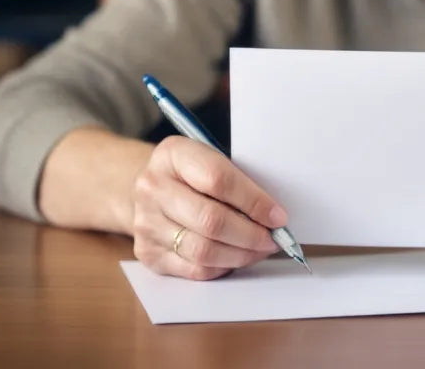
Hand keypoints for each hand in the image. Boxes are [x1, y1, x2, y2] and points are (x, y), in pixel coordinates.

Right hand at [132, 136, 287, 279]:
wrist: (152, 189)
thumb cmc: (191, 174)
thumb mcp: (210, 159)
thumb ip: (238, 181)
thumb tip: (274, 216)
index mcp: (173, 154)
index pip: (218, 179)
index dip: (253, 201)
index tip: (278, 216)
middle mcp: (153, 188)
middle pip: (210, 220)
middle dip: (251, 235)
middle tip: (274, 240)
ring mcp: (146, 222)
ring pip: (203, 250)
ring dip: (241, 255)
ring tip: (260, 250)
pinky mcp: (148, 252)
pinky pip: (194, 269)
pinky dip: (223, 267)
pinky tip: (236, 258)